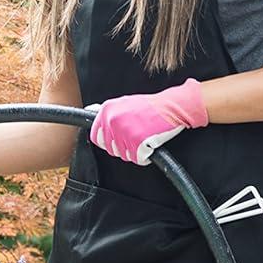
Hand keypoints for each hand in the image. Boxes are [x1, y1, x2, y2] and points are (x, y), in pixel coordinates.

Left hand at [88, 77, 208, 164]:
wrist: (173, 106)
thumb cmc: (152, 106)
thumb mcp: (125, 104)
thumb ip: (109, 112)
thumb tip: (89, 110)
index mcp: (107, 110)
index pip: (96, 136)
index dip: (107, 142)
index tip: (117, 141)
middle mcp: (113, 120)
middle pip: (111, 149)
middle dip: (123, 148)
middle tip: (137, 138)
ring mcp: (124, 132)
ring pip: (124, 155)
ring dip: (135, 152)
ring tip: (145, 138)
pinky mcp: (137, 142)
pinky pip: (138, 159)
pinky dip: (146, 156)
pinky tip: (151, 145)